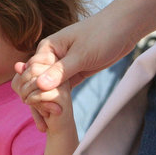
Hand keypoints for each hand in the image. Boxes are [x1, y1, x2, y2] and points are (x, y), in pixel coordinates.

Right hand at [13, 15, 134, 130]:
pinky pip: (62, 88)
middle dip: (36, 101)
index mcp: (48, 47)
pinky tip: (57, 115)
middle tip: (43, 124)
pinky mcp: (75, 72)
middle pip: (36, 82)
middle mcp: (52, 56)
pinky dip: (58, 100)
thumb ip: (61, 71)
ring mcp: (63, 65)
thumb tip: (39, 86)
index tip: (38, 108)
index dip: (32, 91)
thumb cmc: (102, 34)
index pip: (31, 72)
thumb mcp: (81, 55)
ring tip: (46, 126)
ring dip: (46, 104)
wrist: (124, 28)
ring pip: (49, 87)